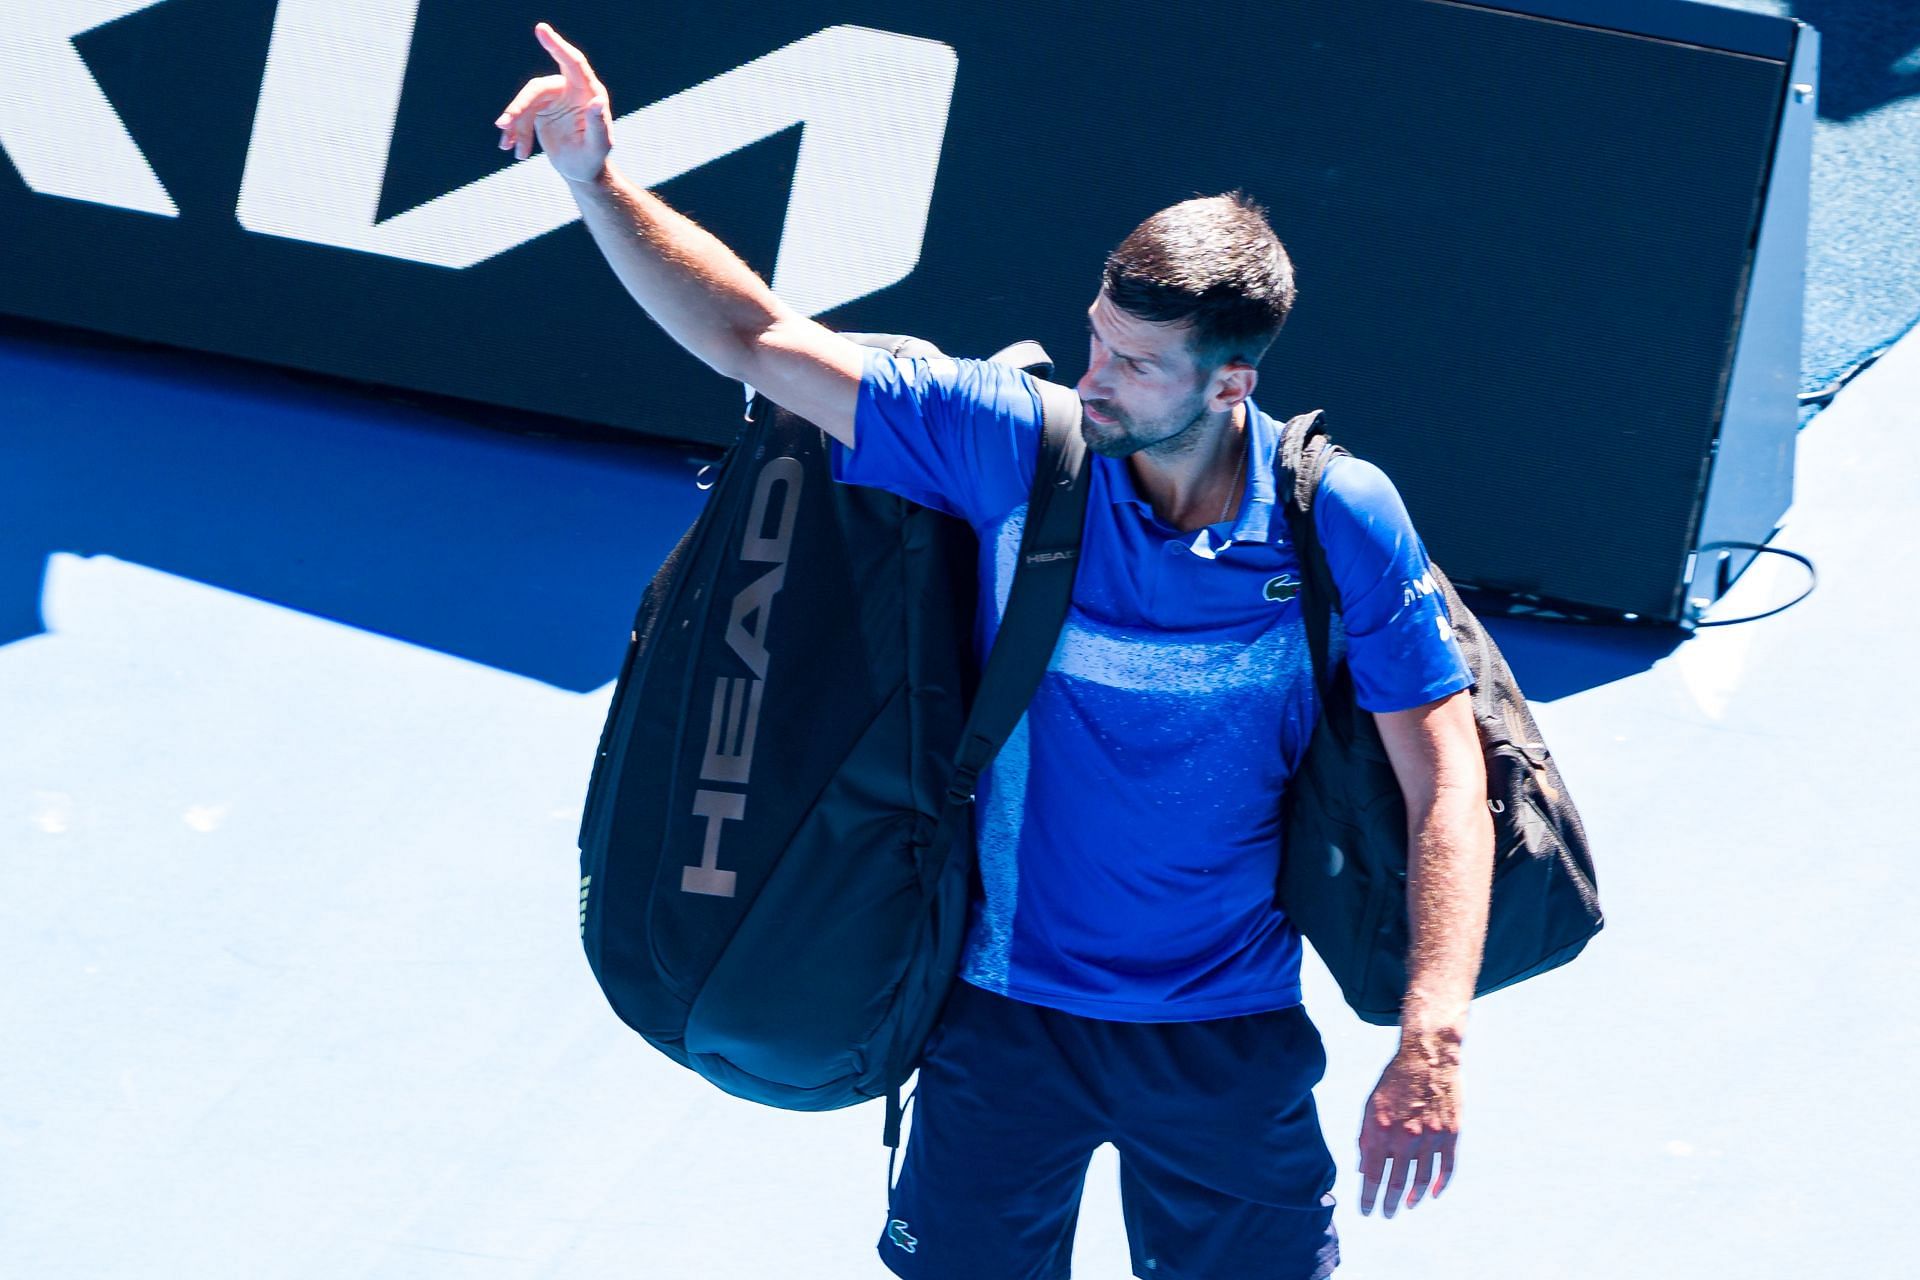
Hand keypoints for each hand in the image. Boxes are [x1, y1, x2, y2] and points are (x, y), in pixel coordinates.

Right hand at [494, 22, 612, 184]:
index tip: (541, 29)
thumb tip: (596, 101)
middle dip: (519, 107)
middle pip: (537, 89)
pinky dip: (516, 134)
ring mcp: (553, 98)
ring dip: (514, 124)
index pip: (573, 62)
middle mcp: (569, 89)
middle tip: (503, 125)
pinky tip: (514, 151)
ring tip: (506, 146)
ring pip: (525, 103)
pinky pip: (521, 116)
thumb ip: (598, 124)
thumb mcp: (598, 145)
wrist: (581, 171)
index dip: (557, 45)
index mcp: (588, 92)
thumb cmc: (594, 159)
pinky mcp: (539, 109)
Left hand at [1357, 1038, 1462, 1217]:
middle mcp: (1406, 1136)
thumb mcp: (1371, 1106)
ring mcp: (1431, 1136)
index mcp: (1381, 1129)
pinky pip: (1447, 1168)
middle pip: (1396, 1182)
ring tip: (1406, 1206)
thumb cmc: (1394, 1082)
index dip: (1368, 1197)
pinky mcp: (1451, 1133)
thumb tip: (1363, 1171)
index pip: (1373, 1175)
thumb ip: (1366, 1139)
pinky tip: (1432, 1194)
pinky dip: (1439, 1185)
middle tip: (1386, 1215)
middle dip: (1389, 1203)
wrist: (1428, 1057)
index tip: (1366, 1212)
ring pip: (1422, 1179)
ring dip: (1413, 1197)